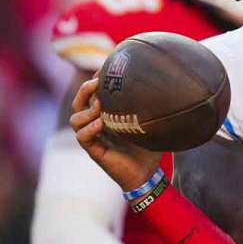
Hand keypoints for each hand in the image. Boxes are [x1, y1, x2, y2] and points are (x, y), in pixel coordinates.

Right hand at [69, 76, 162, 191]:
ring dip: (86, 110)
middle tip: (97, 82)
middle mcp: (96, 125)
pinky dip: (89, 128)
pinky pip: (82, 137)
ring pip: (75, 119)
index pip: (92, 95)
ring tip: (100, 105)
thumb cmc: (149, 148)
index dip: (94, 81)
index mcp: (106, 116)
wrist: (147, 175)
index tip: (104, 69)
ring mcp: (93, 138)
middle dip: (84, 90)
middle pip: (78, 103)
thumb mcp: (151, 123)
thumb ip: (152, 108)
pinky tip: (101, 123)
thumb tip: (167, 88)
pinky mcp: (94, 151)